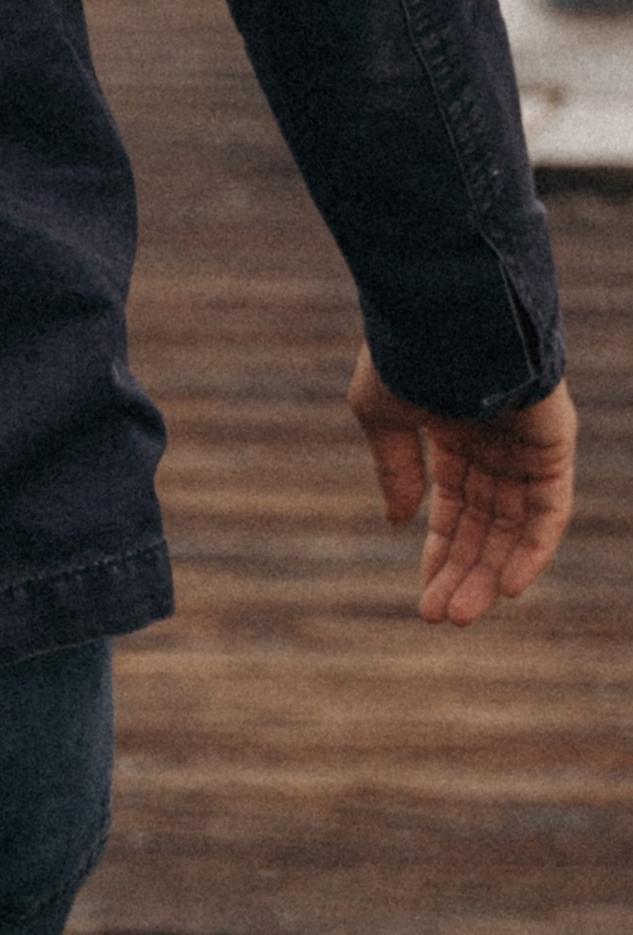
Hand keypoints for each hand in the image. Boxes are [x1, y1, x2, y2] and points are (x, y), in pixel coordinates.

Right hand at [346, 346, 576, 623]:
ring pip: (514, 526)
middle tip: (442, 619)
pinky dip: (533, 548)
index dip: (439, 552)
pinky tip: (508, 586)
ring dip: (490, 572)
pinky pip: (551, 510)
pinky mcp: (553, 446)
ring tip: (462, 615)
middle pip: (486, 526)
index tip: (424, 598)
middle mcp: (496, 444)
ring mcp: (527, 446)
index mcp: (455, 431)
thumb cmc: (406, 353)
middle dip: (463, 573)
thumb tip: (401, 520)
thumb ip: (395, 468)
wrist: (443, 314)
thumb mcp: (381, 414)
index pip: (455, 508)